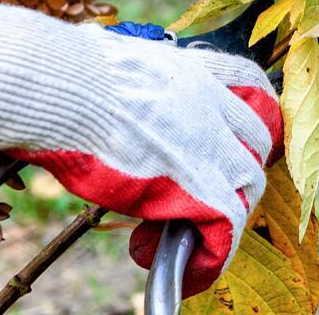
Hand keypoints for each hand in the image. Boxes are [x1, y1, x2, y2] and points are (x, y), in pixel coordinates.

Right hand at [0, 0, 281, 295]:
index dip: (245, 114)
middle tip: (205, 191)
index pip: (244, 83)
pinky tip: (173, 261)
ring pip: (247, 184)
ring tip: (186, 231)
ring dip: (222, 209)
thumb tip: (93, 69)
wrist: (64, 88)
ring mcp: (211, 145)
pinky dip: (209, 251)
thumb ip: (122, 73)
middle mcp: (210, 104)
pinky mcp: (200, 188)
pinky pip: (224, 226)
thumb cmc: (65, 70)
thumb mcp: (108, 57)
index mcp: (188, 70)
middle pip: (254, 139)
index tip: (234, 134)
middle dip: (238, 165)